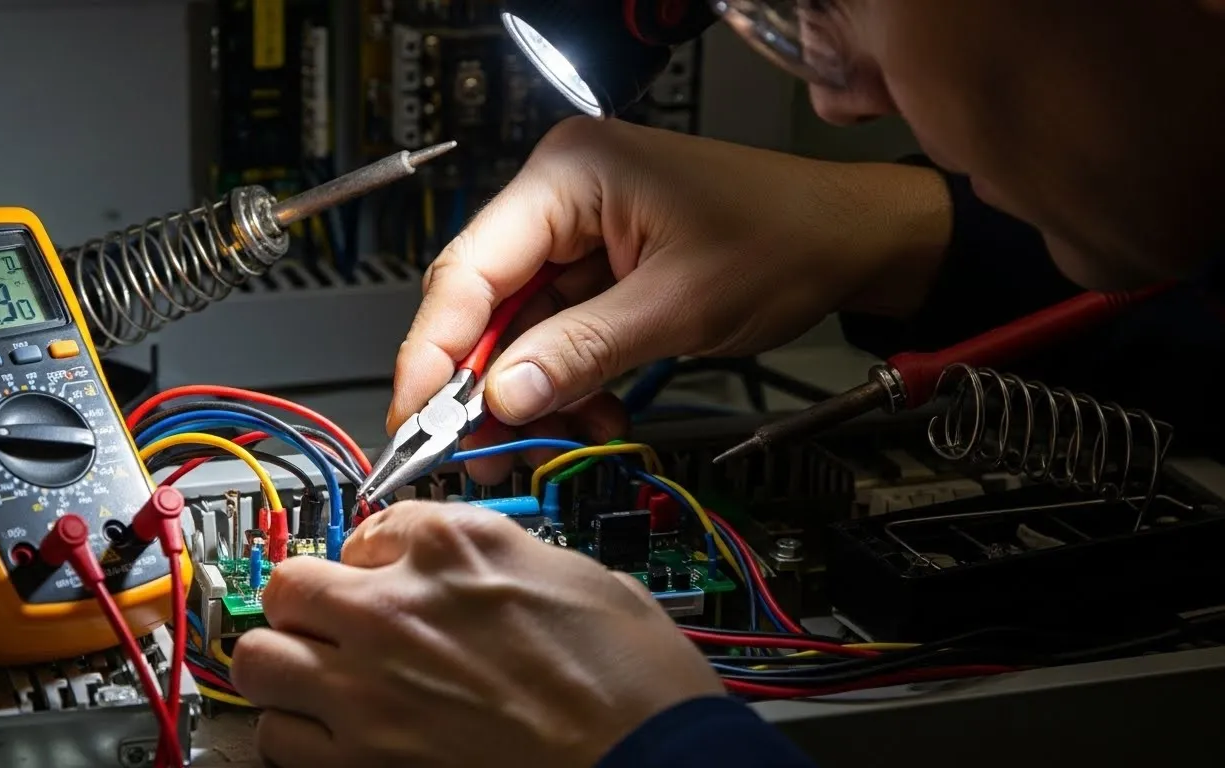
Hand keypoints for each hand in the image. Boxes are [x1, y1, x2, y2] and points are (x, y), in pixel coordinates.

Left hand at [229, 501, 723, 767]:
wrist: (651, 760)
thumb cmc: (633, 681)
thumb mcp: (579, 574)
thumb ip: (505, 555)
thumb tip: (476, 568)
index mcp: (455, 547)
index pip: (367, 528)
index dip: (377, 555)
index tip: (381, 574)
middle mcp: (397, 607)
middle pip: (287, 584)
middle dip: (306, 602)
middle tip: (333, 621)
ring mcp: (371, 688)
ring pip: (259, 659)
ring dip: (287, 665)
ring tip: (320, 678)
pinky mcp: (365, 763)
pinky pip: (279, 739)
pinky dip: (298, 736)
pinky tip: (335, 735)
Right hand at [391, 117, 952, 482]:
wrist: (851, 241)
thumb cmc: (785, 238)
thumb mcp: (677, 306)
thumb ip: (581, 352)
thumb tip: (504, 397)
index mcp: (567, 175)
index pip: (468, 268)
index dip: (434, 350)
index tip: (416, 417)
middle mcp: (559, 196)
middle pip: (484, 301)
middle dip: (483, 382)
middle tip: (475, 448)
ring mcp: (577, 233)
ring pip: (518, 327)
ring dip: (531, 391)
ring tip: (549, 441)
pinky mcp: (598, 268)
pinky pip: (557, 333)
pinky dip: (567, 380)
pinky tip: (592, 413)